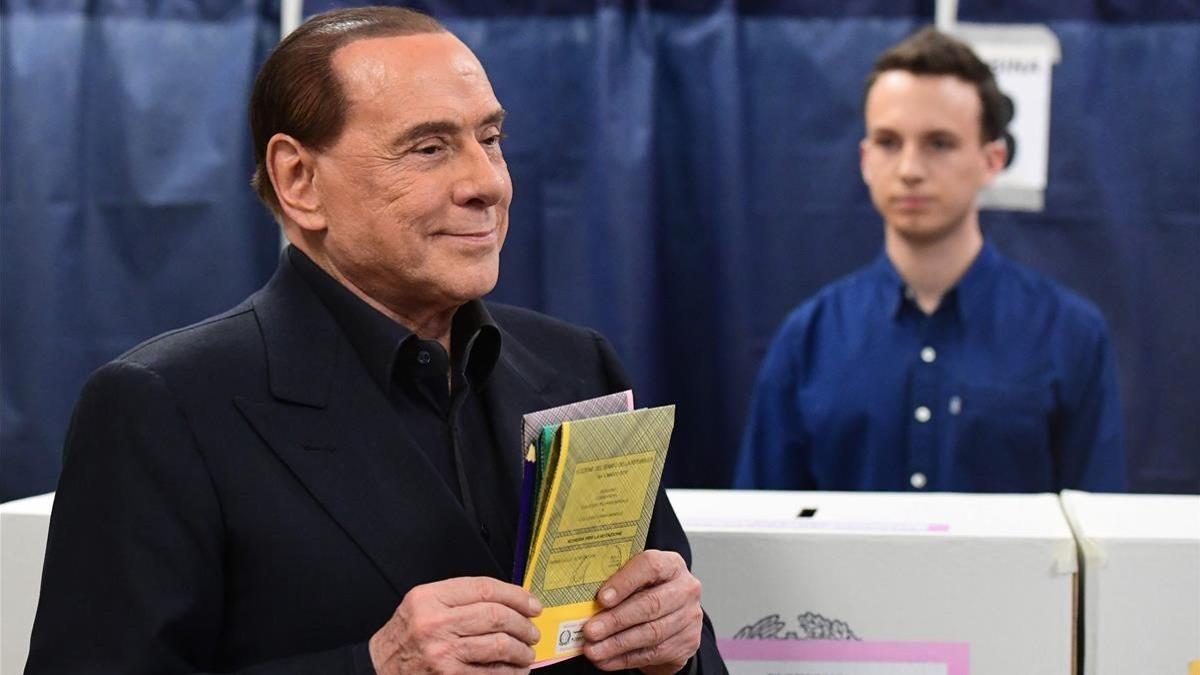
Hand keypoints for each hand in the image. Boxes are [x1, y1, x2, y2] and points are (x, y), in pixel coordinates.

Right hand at [369, 576, 542, 674]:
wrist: (379, 666)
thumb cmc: (406, 634)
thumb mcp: (423, 604)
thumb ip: (460, 598)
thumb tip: (509, 601)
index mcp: (430, 598)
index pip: (485, 588)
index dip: (516, 595)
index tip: (532, 604)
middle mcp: (435, 623)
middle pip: (496, 616)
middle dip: (524, 624)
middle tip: (532, 630)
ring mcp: (442, 653)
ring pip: (499, 645)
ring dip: (522, 650)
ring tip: (527, 651)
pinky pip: (491, 673)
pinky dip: (510, 672)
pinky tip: (515, 670)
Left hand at [581, 550, 702, 674]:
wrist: (675, 615)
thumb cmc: (649, 591)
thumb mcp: (637, 579)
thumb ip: (618, 583)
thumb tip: (583, 599)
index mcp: (671, 565)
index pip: (651, 566)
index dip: (625, 582)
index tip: (601, 598)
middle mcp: (686, 589)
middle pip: (651, 604)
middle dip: (616, 620)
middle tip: (590, 631)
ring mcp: (689, 617)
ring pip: (651, 633)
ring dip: (617, 644)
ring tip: (593, 650)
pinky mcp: (687, 642)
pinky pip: (652, 653)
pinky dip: (625, 658)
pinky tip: (605, 660)